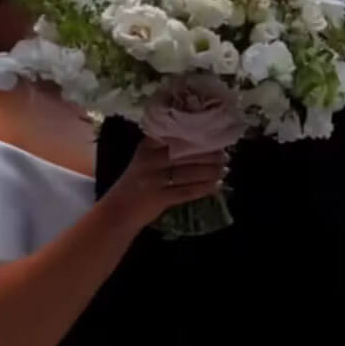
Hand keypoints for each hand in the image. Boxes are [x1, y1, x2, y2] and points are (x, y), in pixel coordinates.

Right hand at [104, 138, 227, 226]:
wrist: (119, 211)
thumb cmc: (137, 182)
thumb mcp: (145, 159)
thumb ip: (165, 148)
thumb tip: (200, 141)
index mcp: (148, 146)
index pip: (177, 135)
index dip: (199, 136)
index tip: (216, 136)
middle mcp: (150, 159)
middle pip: (186, 153)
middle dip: (210, 154)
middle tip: (225, 155)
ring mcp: (153, 179)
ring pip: (189, 173)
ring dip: (211, 172)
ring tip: (224, 170)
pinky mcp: (159, 198)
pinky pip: (187, 192)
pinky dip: (203, 189)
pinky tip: (215, 186)